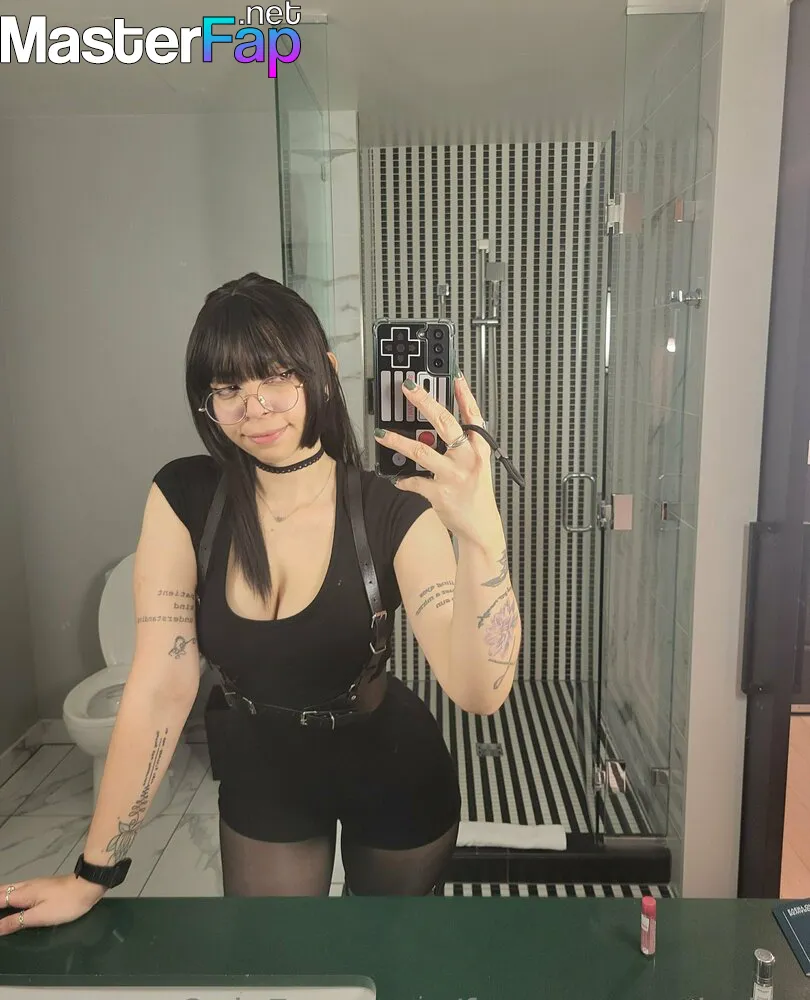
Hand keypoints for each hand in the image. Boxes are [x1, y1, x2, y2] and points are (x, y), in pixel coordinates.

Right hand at [0, 876, 105, 935]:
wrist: (88, 886)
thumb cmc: (65, 903)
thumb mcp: (39, 916)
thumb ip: (16, 921)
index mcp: (21, 894)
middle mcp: (25, 886)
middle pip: (1, 891)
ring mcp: (34, 884)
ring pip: (9, 889)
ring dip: (0, 896)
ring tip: (0, 908)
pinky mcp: (42, 886)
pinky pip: (18, 889)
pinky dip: (8, 895)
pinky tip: (11, 902)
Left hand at [374, 372, 500, 544]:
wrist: (481, 527)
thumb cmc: (477, 495)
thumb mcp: (478, 465)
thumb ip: (464, 445)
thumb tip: (442, 424)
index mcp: (479, 449)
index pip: (473, 415)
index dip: (464, 394)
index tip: (454, 375)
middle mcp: (467, 459)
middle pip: (444, 423)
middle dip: (424, 402)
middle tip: (408, 388)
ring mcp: (453, 476)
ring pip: (422, 451)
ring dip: (398, 441)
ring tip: (382, 434)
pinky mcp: (439, 493)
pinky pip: (414, 481)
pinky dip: (402, 479)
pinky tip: (395, 477)